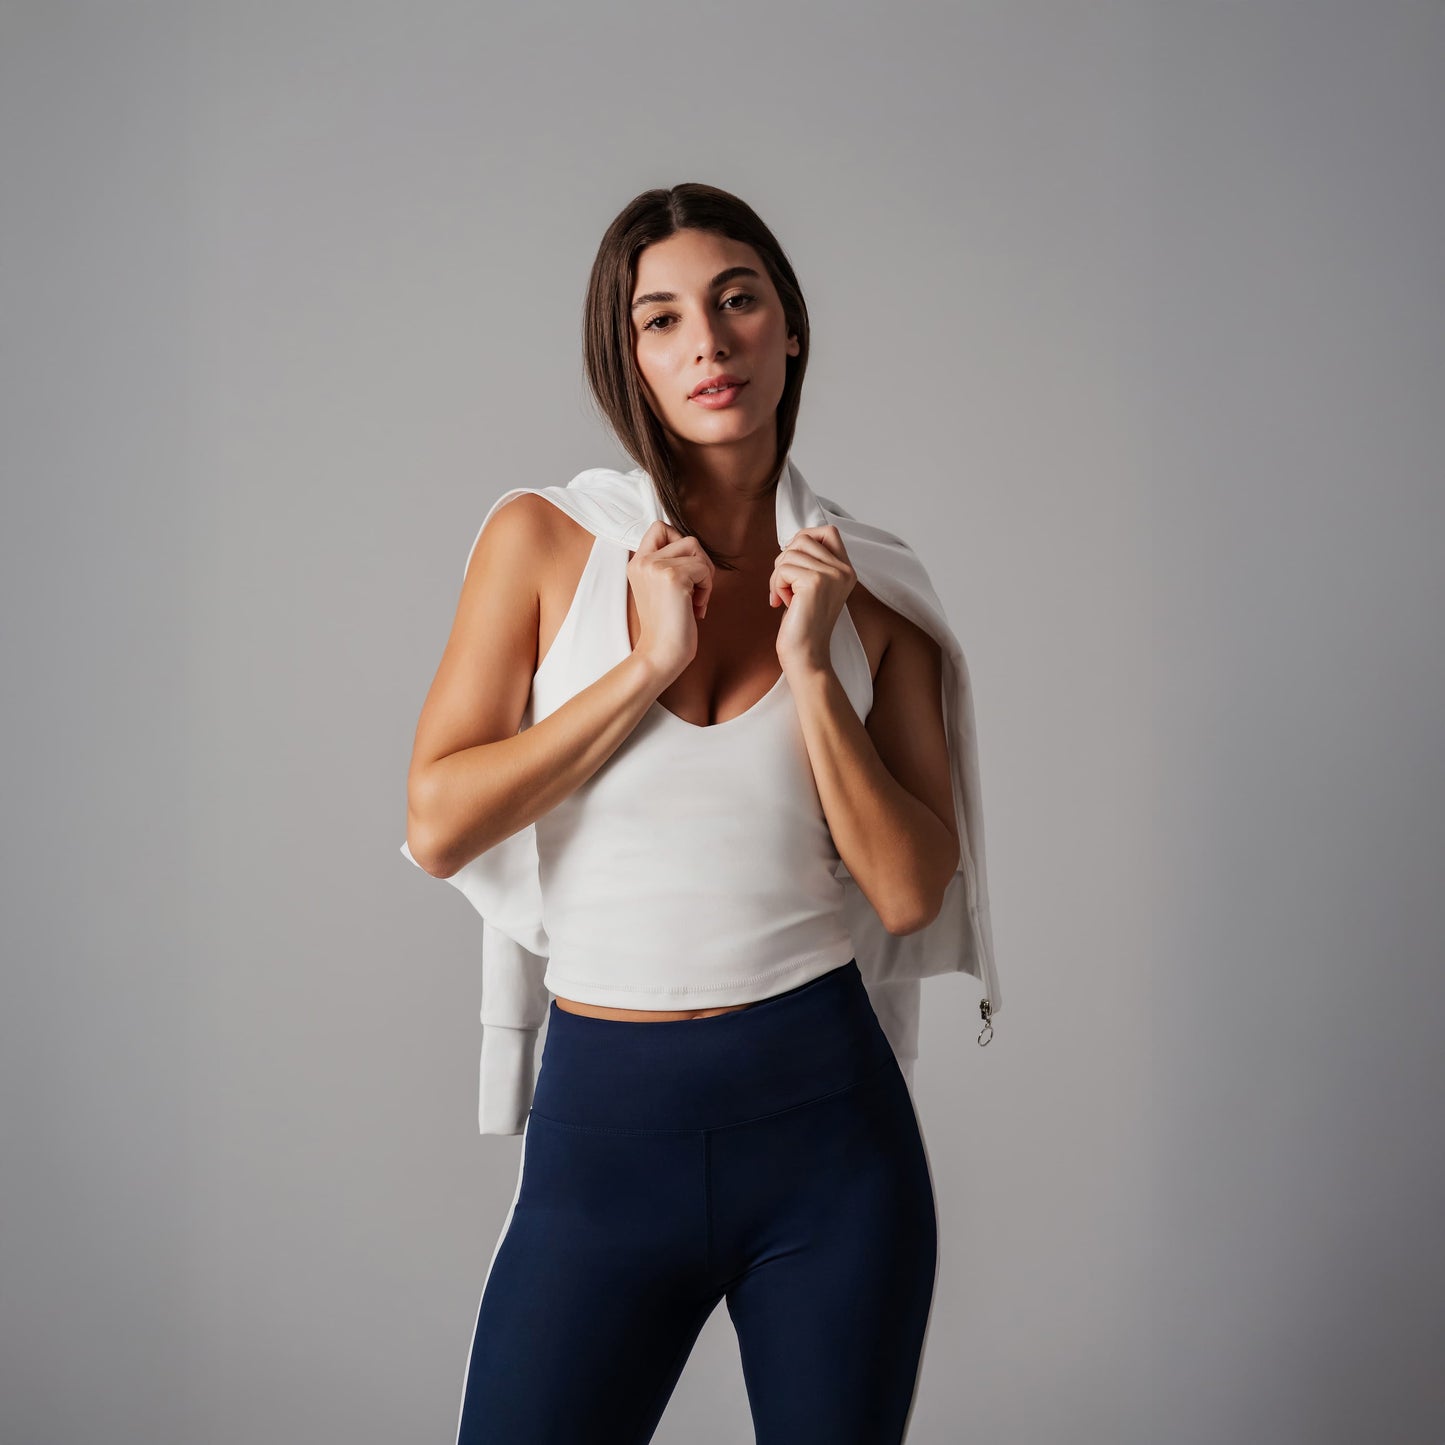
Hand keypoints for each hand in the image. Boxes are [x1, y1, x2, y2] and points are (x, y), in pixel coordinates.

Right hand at [627, 521, 715, 680]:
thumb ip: (669, 564)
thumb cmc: (667, 626)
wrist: (661, 653)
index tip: (686, 569)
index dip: (679, 541)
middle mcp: (643, 561)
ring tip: (696, 599)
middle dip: (700, 562)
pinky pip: (703, 568)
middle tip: (697, 589)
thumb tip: (694, 547)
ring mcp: (656, 567)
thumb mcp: (660, 588)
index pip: (659, 527)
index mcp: (637, 563)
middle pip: (686, 538)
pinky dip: (707, 588)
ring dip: (705, 575)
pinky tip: (696, 608)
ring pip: (697, 550)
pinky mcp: (673, 577)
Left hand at [769, 525, 854, 673]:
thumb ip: (811, 562)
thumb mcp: (812, 587)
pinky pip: (783, 568)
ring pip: (790, 552)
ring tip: (785, 597)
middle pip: (804, 538)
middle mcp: (844, 570)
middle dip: (785, 559)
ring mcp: (831, 574)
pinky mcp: (815, 582)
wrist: (806, 655)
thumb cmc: (803, 623)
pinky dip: (776, 585)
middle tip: (785, 585)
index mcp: (846, 570)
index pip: (828, 532)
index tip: (794, 564)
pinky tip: (783, 603)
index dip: (805, 539)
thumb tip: (795, 539)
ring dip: (779, 575)